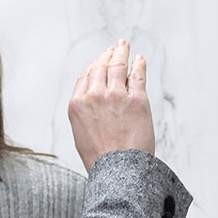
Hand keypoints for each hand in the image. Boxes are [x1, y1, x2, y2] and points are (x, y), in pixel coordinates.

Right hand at [69, 40, 154, 170]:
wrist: (118, 171)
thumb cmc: (101, 158)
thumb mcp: (81, 133)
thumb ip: (86, 112)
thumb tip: (94, 99)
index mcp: (77, 104)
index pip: (86, 76)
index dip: (94, 65)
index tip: (100, 60)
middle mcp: (94, 96)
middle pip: (101, 67)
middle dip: (108, 55)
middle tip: (115, 48)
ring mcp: (116, 96)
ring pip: (118, 66)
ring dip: (121, 53)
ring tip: (124, 46)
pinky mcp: (137, 100)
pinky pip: (138, 75)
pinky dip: (139, 64)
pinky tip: (139, 60)